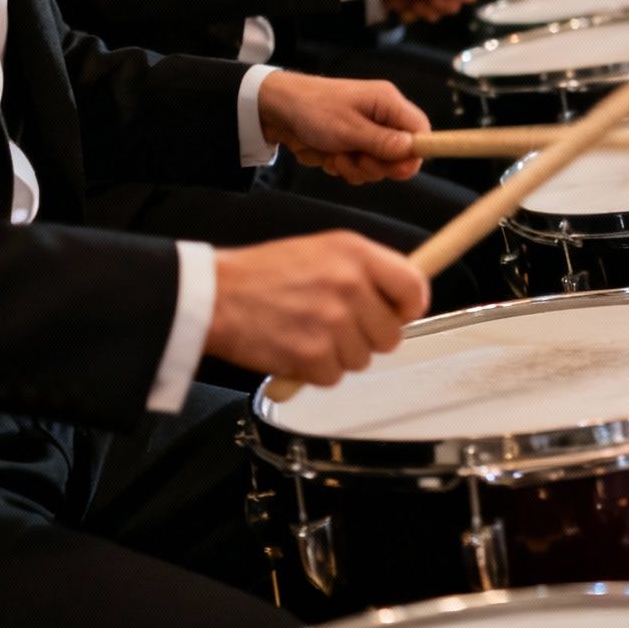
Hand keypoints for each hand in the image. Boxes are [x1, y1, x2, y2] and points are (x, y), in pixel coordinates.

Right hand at [204, 232, 428, 385]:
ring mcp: (332, 322)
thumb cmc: (266, 273)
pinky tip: (295, 349)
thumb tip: (405, 300)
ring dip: (339, 356)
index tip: (398, 314)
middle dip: (368, 338)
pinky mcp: (312, 354)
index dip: (409, 307)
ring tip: (309, 333)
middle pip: (392, 335)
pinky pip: (334, 377)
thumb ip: (366, 271)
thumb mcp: (323, 250)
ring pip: (363, 360)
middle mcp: (350, 285)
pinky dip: (315, 372)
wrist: (214, 294)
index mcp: (356, 254)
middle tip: (337, 327)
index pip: (414, 287)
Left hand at [258, 69, 427, 183]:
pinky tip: (330, 157)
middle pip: (402, 154)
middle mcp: (383, 117)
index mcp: (388, 103)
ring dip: (359, 169)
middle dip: (379, 165)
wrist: (276, 110)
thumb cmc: (312, 109)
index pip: (422, 131)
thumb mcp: (348, 129)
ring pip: (381, 165)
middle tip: (358, 160)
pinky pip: (361, 168)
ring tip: (337, 157)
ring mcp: (368, 132)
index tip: (398, 168)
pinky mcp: (354, 145)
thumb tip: (413, 151)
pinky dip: (346, 168)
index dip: (415, 153)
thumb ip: (383, 142)